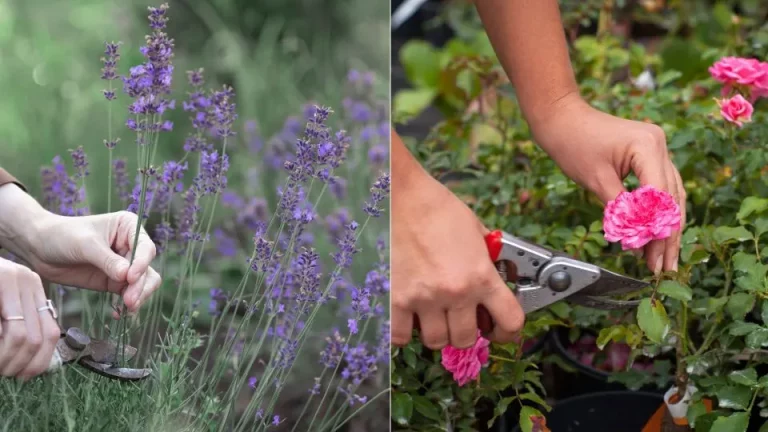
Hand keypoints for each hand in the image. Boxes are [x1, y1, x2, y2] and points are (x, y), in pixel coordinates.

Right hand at [0, 258, 60, 378]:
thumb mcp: (5, 304)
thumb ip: (22, 324)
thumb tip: (33, 366)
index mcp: (33, 287)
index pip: (49, 332)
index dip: (38, 361)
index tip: (24, 376)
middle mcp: (26, 279)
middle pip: (36, 338)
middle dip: (19, 363)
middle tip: (4, 373)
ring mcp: (7, 276)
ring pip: (19, 335)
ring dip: (5, 358)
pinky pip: (2, 327)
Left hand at [23, 211, 160, 316]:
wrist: (39, 248)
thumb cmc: (62, 235)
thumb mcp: (85, 244)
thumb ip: (107, 260)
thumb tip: (128, 277)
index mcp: (128, 227)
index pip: (145, 247)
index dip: (142, 263)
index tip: (131, 277)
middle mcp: (131, 246)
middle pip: (147, 268)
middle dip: (140, 285)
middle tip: (129, 300)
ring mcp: (124, 265)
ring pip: (143, 283)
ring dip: (138, 296)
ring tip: (127, 307)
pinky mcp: (114, 281)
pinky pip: (129, 294)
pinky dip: (127, 304)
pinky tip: (119, 312)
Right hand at [391, 173, 523, 349]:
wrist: (401, 196)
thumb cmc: (437, 208)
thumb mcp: (476, 231)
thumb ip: (487, 260)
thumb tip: (495, 279)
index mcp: (481, 275)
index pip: (510, 321)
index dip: (507, 332)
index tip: (499, 330)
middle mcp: (455, 292)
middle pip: (466, 339)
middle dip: (464, 330)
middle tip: (457, 317)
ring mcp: (424, 299)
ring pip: (436, 341)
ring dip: (436, 332)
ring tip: (431, 315)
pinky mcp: (394, 299)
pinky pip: (401, 336)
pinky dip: (405, 332)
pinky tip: (407, 317)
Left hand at [531, 94, 685, 273]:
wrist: (561, 117)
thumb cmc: (572, 143)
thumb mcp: (596, 180)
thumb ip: (619, 210)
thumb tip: (636, 241)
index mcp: (649, 146)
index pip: (660, 197)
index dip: (657, 231)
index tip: (652, 258)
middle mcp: (660, 145)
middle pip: (671, 199)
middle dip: (666, 236)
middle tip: (663, 268)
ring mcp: (657, 148)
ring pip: (670, 196)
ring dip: (665, 228)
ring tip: (662, 260)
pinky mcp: (649, 154)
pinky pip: (660, 187)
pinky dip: (656, 212)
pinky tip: (655, 236)